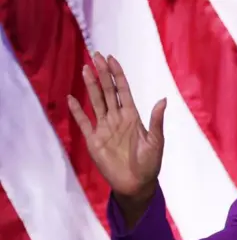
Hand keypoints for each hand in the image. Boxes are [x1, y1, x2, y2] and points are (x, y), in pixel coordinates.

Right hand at [68, 53, 165, 199]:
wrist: (137, 184)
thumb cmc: (150, 163)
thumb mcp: (156, 141)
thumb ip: (156, 121)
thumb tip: (163, 99)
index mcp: (133, 117)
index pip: (123, 91)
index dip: (117, 75)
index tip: (112, 59)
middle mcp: (117, 118)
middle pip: (108, 92)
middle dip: (102, 74)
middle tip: (95, 55)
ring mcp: (104, 128)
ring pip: (96, 102)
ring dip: (90, 86)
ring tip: (86, 68)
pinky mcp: (94, 140)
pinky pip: (84, 122)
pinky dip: (77, 111)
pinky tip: (71, 98)